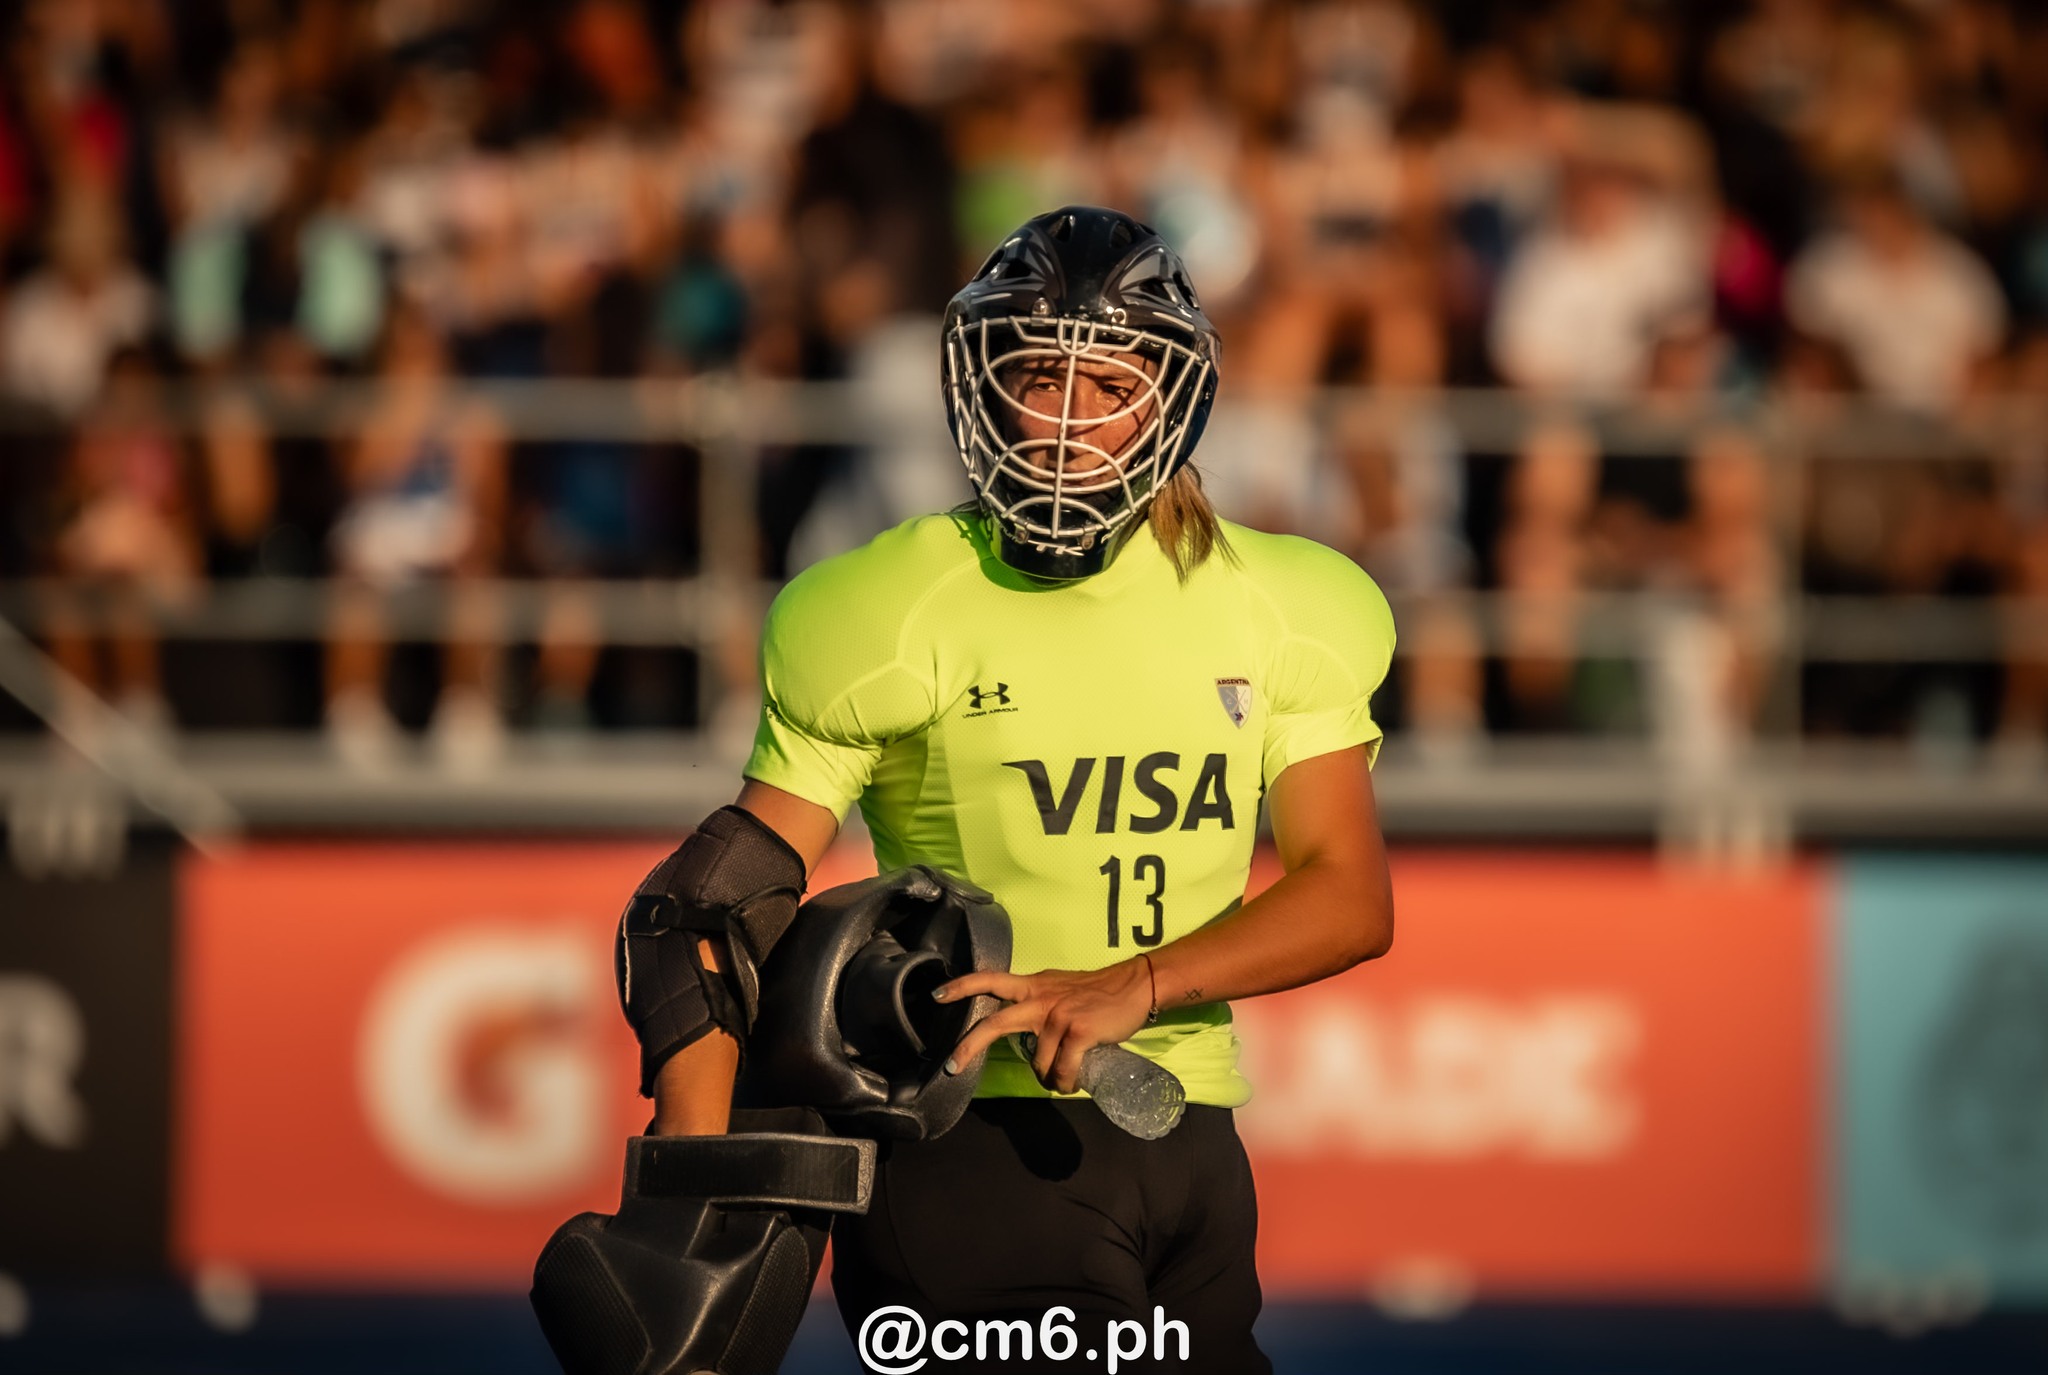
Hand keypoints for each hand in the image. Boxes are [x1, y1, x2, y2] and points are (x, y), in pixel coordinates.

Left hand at [934, 959, 1151, 1094]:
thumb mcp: (1060, 989)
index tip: (937, 995)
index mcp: (1033, 985)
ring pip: (1039, 1062)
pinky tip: (1072, 1082)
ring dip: (1048, 1079)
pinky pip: (1063, 1070)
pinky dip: (1066, 1083)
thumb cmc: (1098, 992)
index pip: (991, 979)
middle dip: (969, 1044)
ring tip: (1062, 1079)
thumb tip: (1027, 1036)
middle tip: (952, 1064)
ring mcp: (1058, 1016)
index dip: (963, 986)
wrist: (1134, 987)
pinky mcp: (1078, 1031)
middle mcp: (1040, 998)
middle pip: (996, 1022)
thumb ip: (1039, 1003)